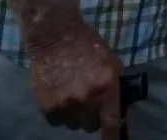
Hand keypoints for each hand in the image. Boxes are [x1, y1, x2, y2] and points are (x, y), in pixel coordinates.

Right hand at [28, 16, 124, 137]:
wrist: (55, 35)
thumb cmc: (88, 46)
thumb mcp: (111, 62)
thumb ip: (116, 87)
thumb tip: (119, 110)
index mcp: (106, 87)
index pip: (112, 123)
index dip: (113, 137)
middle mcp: (86, 99)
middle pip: (91, 125)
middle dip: (92, 116)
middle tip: (88, 101)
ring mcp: (65, 104)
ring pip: (73, 124)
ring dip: (75, 114)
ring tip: (72, 95)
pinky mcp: (47, 106)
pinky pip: (57, 121)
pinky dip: (60, 112)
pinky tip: (60, 95)